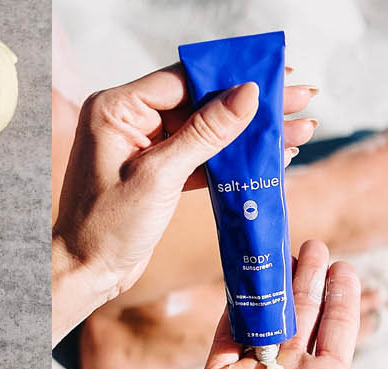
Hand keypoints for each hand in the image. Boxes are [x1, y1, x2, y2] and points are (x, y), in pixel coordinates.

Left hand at [50, 64, 316, 343]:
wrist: (85, 273)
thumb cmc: (106, 226)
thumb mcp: (159, 176)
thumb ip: (205, 133)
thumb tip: (246, 95)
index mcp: (117, 108)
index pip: (184, 79)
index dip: (232, 76)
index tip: (274, 76)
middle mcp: (130, 120)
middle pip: (203, 101)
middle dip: (253, 103)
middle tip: (301, 97)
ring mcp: (146, 146)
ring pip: (209, 130)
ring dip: (252, 132)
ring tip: (300, 127)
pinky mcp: (160, 172)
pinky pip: (204, 156)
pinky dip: (236, 157)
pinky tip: (273, 155)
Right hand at [182, 240, 387, 368]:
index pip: (337, 330)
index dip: (341, 297)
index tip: (343, 266)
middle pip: (300, 315)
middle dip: (306, 280)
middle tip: (313, 245)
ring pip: (263, 318)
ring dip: (270, 286)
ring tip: (278, 250)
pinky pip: (224, 337)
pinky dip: (231, 308)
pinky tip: (239, 280)